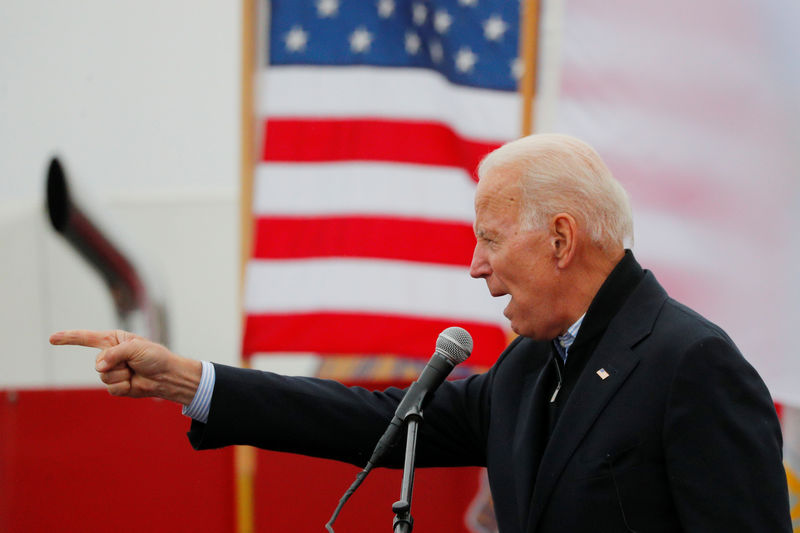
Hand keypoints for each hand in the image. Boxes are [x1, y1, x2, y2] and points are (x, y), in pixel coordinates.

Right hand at [49, 329, 200, 404]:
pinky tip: (134, 382)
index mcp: (113, 340)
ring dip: (122, 375)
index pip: (86, 338)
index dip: (68, 338)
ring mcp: (112, 371)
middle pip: (97, 362)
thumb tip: (99, 367)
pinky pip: (111, 388)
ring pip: (104, 376)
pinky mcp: (116, 386)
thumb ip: (114, 354)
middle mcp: (110, 355)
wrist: (166, 375)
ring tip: (134, 372)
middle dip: (116, 363)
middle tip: (133, 362)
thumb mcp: (135, 348)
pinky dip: (124, 386)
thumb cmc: (154, 357)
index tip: (52, 338)